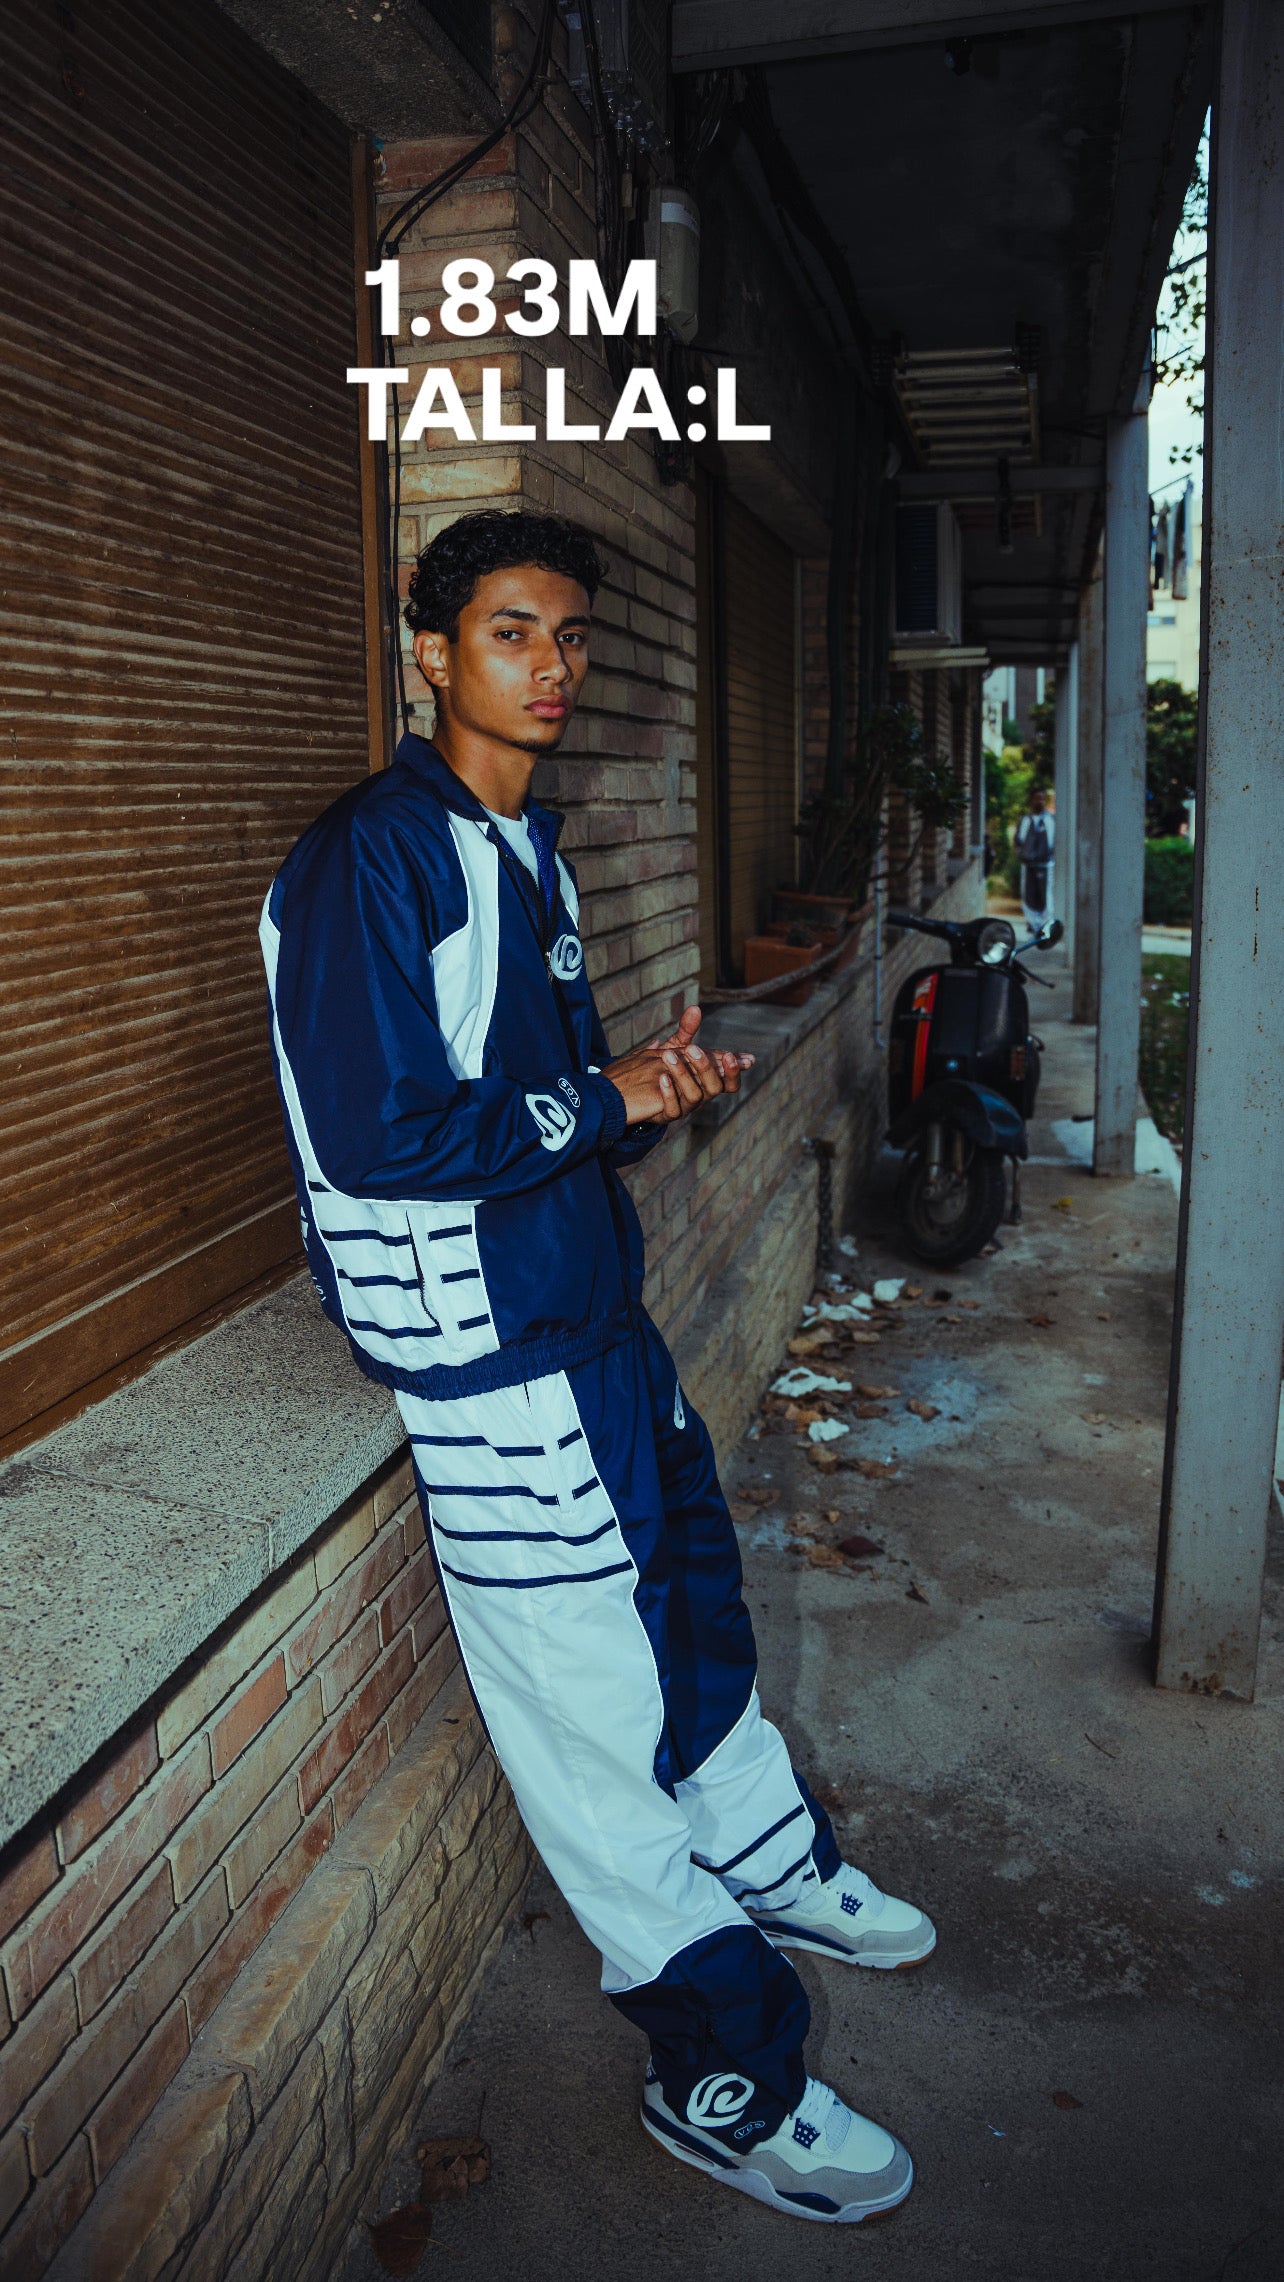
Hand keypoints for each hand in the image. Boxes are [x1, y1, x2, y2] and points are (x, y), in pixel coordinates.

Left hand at [604, 1007, 756, 1129]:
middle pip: (715, 1087)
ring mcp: (685, 1106)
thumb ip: (687, 1031)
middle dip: (706, 1067)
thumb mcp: (676, 1047)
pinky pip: (674, 1109)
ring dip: (684, 1075)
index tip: (730, 1055)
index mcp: (708, 1081)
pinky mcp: (667, 1114)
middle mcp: (701, 1095)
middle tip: (693, 1049)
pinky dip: (669, 1092)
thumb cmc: (664, 1067)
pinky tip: (662, 1076)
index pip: (730, 1079)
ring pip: (695, 1096)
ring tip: (669, 1055)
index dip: (734, 1070)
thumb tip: (695, 1007)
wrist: (637, 1090)